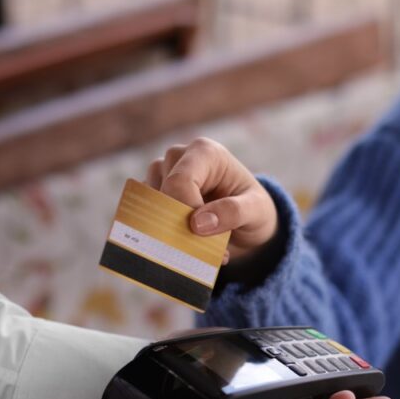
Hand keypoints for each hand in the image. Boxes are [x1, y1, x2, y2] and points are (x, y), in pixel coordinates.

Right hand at [147, 138, 276, 261]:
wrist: (247, 223)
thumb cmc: (254, 210)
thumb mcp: (256, 211)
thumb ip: (233, 213)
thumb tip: (197, 224)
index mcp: (205, 152)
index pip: (179, 181)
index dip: (185, 211)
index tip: (201, 234)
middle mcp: (179, 157)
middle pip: (160, 192)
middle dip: (176, 223)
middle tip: (199, 246)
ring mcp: (163, 174)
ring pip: (147, 204)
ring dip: (169, 229)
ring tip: (196, 243)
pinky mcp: (153, 193)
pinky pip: (143, 214)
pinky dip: (160, 233)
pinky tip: (183, 243)